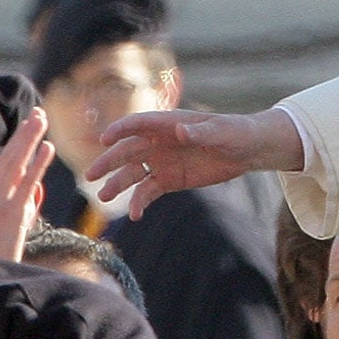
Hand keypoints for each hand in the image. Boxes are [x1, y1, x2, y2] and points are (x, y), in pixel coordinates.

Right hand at [88, 107, 305, 217]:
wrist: (247, 151)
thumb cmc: (235, 133)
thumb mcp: (221, 132)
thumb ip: (200, 132)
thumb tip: (179, 132)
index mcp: (168, 124)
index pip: (138, 124)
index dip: (120, 130)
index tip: (105, 140)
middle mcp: (159, 142)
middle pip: (127, 151)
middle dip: (109, 162)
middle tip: (91, 175)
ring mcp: (162, 162)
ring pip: (133, 173)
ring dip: (117, 184)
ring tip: (103, 196)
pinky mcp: (169, 180)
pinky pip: (148, 191)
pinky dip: (139, 202)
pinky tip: (134, 214)